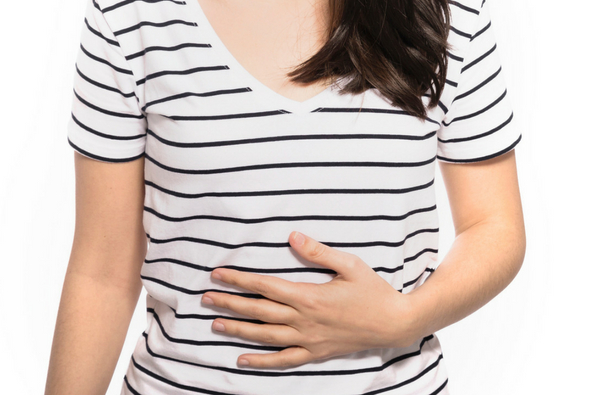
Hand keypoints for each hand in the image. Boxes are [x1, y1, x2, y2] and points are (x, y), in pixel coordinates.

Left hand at [202, 231, 418, 367]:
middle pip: (259, 311)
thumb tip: (292, 237)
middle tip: (205, 299)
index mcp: (310, 296)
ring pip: (265, 336)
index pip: (266, 286)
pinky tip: (242, 359)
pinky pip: (283, 360)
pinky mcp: (315, 353)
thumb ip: (318, 252)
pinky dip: (261, 361)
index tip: (219, 275)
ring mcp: (308, 339)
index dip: (240, 280)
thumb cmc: (373, 291)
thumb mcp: (349, 264)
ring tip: (215, 324)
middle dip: (230, 304)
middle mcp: (304, 320)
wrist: (393, 323)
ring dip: (238, 330)